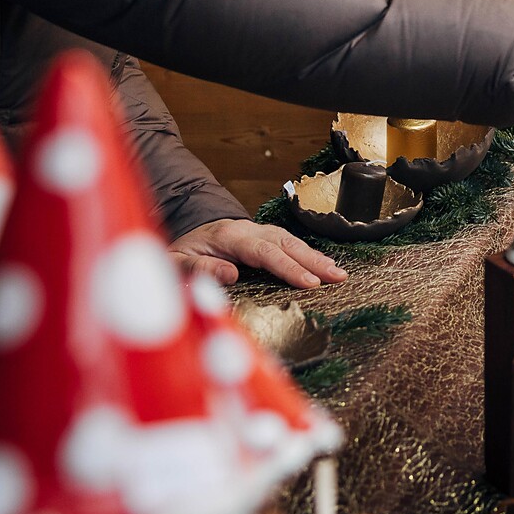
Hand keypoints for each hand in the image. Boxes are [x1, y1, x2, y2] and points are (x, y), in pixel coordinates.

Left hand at [171, 218, 347, 288]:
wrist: (178, 236)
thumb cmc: (176, 254)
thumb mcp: (174, 262)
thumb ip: (198, 268)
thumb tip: (231, 274)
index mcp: (227, 236)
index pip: (264, 251)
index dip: (288, 267)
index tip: (309, 283)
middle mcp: (247, 230)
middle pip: (285, 242)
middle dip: (313, 260)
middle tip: (337, 277)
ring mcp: (257, 231)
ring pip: (291, 241)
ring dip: (316, 257)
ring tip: (338, 274)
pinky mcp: (262, 238)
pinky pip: (288, 244)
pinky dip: (308, 255)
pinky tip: (323, 266)